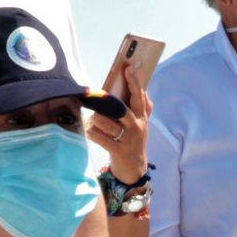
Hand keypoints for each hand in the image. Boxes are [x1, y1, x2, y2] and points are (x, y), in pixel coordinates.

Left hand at [87, 64, 150, 183]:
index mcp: (141, 117)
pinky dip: (92, 133)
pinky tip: (91, 133)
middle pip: (120, 108)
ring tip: (92, 121)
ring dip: (95, 120)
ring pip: (105, 122)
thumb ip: (144, 108)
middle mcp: (136, 126)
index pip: (139, 96)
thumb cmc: (134, 141)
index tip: (128, 68)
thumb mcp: (142, 124)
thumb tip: (144, 90)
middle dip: (105, 102)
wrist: (135, 169)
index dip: (134, 82)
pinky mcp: (118, 150)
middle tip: (95, 97)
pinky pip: (99, 137)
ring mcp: (127, 139)